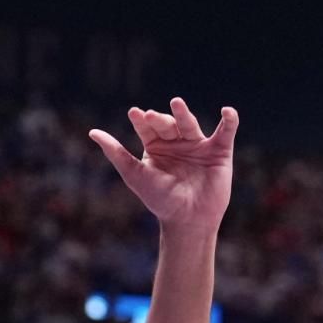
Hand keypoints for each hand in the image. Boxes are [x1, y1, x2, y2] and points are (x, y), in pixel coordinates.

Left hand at [89, 97, 238, 233]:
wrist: (187, 219)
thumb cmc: (159, 199)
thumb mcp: (135, 174)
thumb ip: (116, 153)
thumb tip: (92, 132)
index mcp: (155, 146)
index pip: (147, 128)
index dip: (141, 120)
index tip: (135, 113)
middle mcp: (176, 142)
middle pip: (167, 124)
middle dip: (160, 119)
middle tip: (151, 116)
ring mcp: (197, 145)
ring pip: (190, 124)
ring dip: (183, 114)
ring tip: (176, 103)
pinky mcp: (219, 151)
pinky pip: (225, 132)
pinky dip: (229, 121)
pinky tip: (227, 111)